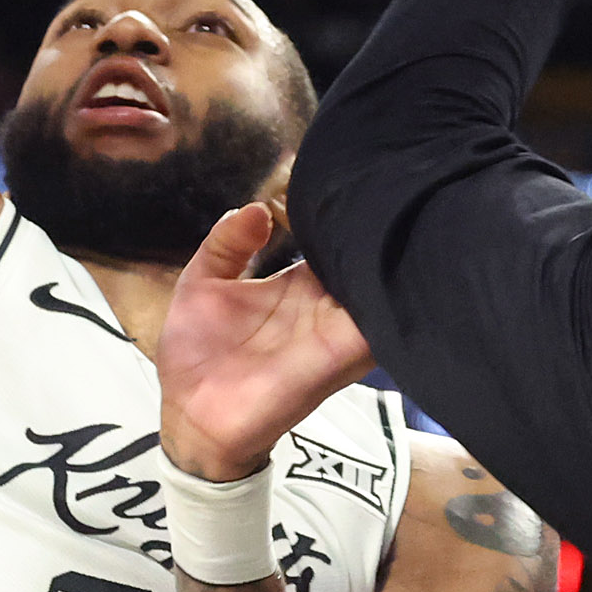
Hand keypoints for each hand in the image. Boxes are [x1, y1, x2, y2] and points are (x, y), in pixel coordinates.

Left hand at [157, 203, 372, 482]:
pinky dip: (385, 296)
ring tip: (398, 212)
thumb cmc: (197, 354)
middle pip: (362, 258)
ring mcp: (337, 327)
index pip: (332, 240)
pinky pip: (377, 322)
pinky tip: (387, 260)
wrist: (193, 418)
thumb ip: (227, 242)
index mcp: (296, 283)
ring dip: (387, 254)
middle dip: (374, 226)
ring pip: (377, 283)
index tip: (354, 174)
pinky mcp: (341, 352)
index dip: (341, 211)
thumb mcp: (202, 282)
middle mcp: (324, 303)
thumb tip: (258, 207)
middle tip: (387, 182)